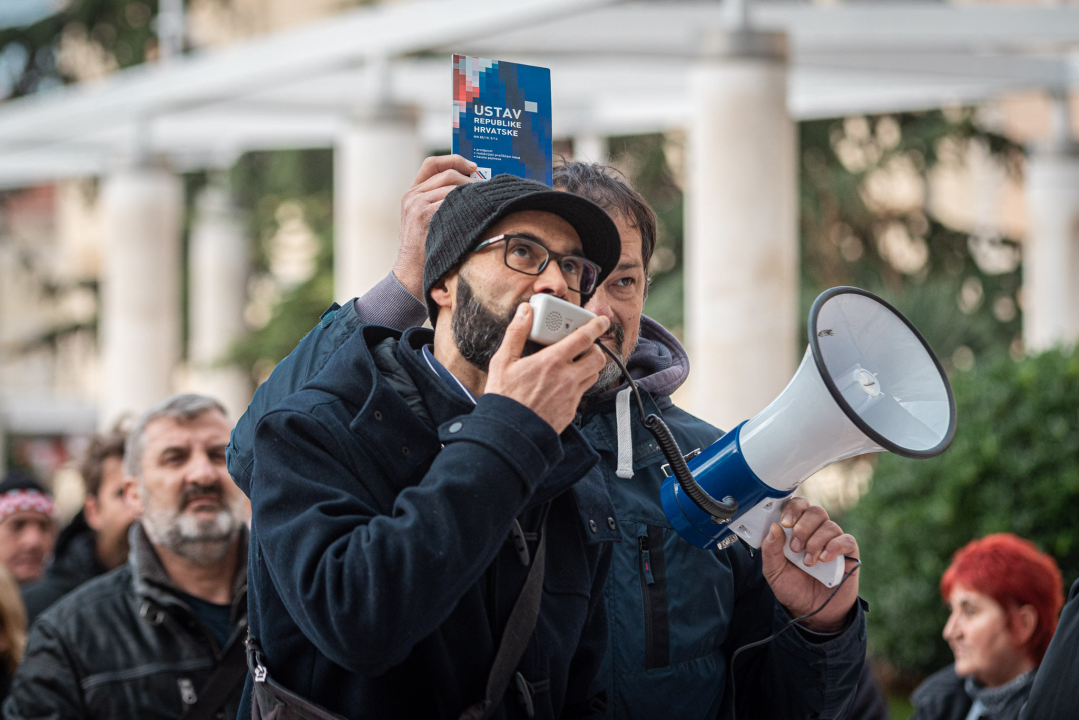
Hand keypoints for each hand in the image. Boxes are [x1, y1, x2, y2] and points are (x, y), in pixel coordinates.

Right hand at [396, 155, 477, 298]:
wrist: (411, 272)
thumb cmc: (427, 249)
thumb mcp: (427, 221)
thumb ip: (440, 202)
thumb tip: (472, 188)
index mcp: (412, 193)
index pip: (432, 164)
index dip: (454, 160)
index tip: (473, 166)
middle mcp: (412, 196)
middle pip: (447, 174)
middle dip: (469, 180)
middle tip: (485, 189)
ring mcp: (417, 204)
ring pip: (452, 187)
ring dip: (471, 193)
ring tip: (483, 203)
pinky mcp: (424, 214)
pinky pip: (452, 201)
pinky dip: (467, 205)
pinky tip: (477, 213)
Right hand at [486, 303, 609, 433]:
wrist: (509, 433)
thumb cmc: (504, 397)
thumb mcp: (503, 361)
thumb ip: (516, 333)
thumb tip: (524, 311)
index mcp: (552, 362)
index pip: (584, 338)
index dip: (596, 326)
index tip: (601, 320)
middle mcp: (567, 378)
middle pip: (597, 357)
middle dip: (596, 348)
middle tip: (585, 345)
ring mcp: (571, 396)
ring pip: (593, 375)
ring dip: (589, 366)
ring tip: (575, 363)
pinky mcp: (571, 411)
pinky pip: (583, 393)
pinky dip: (579, 384)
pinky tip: (564, 384)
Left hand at [760, 497, 859, 632]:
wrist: (812, 612)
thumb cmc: (793, 588)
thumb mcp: (773, 571)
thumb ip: (771, 550)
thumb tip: (774, 527)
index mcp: (796, 530)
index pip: (798, 506)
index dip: (792, 508)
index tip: (785, 523)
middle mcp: (816, 532)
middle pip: (815, 511)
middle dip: (803, 527)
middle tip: (795, 548)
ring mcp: (833, 541)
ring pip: (829, 525)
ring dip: (815, 542)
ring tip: (808, 563)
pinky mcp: (848, 554)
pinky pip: (846, 540)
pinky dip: (834, 547)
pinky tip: (824, 559)